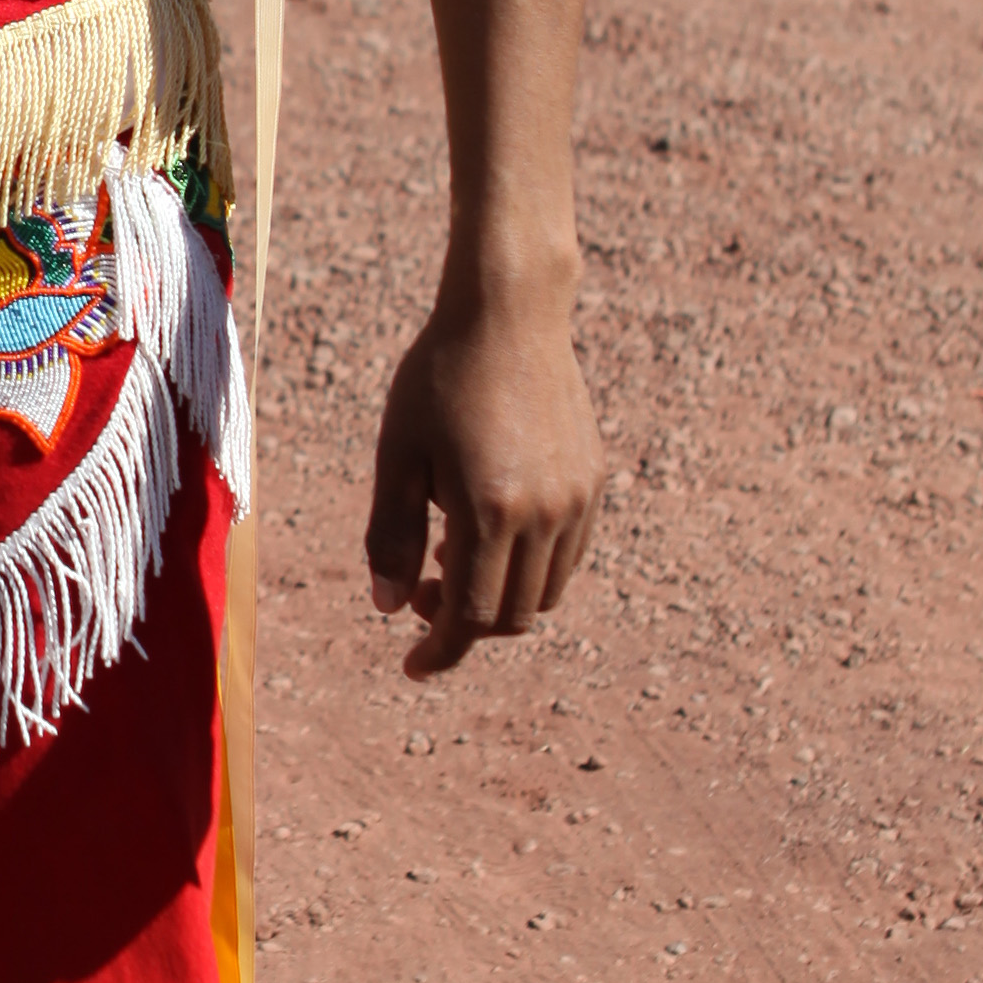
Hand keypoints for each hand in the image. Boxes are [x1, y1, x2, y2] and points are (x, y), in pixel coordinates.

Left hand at [362, 287, 607, 678]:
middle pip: (511, 615)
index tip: (412, 667)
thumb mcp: (397, 455)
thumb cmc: (438, 378)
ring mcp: (577, 500)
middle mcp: (545, 515)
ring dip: (498, 598)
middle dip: (463, 625)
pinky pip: (568, 556)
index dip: (439, 652)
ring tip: (450, 555)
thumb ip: (390, 535)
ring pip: (545, 592)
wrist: (509, 315)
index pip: (471, 617)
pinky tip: (489, 532)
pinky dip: (530, 568)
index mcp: (490, 512)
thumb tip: (389, 608)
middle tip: (419, 595)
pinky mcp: (593, 481)